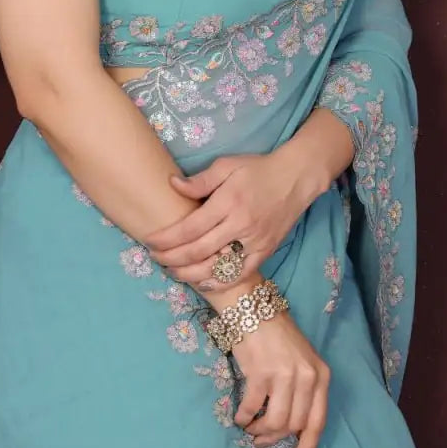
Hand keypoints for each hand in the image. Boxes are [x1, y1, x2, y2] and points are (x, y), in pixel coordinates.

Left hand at [146, 151, 325, 289]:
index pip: (190, 228)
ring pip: (217, 268)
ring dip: (190, 274)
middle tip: (155, 258)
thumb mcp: (227, 164)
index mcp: (228, 202)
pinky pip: (240, 274)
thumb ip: (200, 180)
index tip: (150, 241)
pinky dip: (220, 282)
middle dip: (172, 258)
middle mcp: (240, 225)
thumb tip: (173, 185)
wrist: (296, 178)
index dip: (167, 238)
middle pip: (199, 251)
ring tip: (173, 271)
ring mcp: (255, 241)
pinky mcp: (266, 251)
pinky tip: (202, 282)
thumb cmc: (258, 169)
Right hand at [232, 312, 329, 447]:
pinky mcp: (260, 374)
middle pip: (293, 425)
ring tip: (250, 430)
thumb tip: (291, 428)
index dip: (307, 447)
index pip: (318, 421)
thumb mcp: (301, 361)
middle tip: (260, 441)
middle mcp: (306, 378)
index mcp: (321, 375)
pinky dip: (244, 418)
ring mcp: (284, 376)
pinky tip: (240, 417)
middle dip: (275, 439)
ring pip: (274, 422)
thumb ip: (303, 391)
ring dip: (259, 431)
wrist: (253, 309)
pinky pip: (252, 408)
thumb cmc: (277, 335)